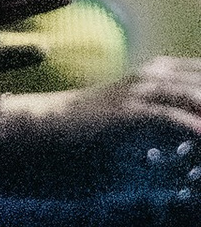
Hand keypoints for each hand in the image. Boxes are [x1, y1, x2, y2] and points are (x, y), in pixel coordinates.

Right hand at [0, 56, 200, 150]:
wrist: (40, 134)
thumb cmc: (90, 140)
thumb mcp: (143, 133)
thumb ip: (176, 135)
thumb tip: (192, 150)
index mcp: (165, 75)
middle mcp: (159, 75)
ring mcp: (144, 90)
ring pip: (200, 98)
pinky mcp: (129, 110)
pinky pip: (175, 118)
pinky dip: (198, 132)